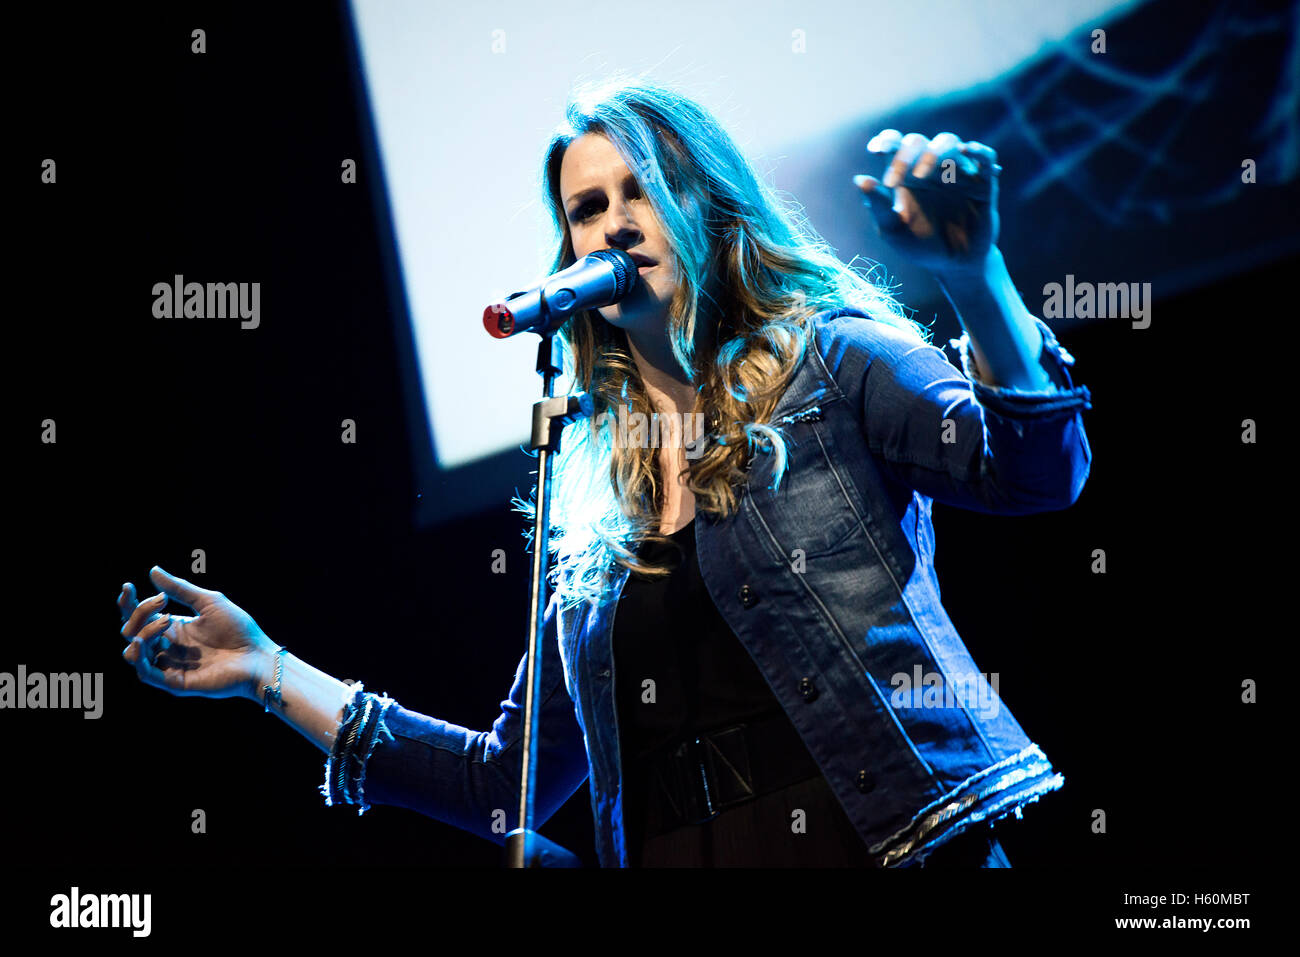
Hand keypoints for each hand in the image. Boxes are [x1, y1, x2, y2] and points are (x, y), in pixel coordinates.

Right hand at [118, 566, 270, 698]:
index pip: (139, 617)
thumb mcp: (208, 602)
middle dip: (139, 612)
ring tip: (167, 620)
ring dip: (142, 632)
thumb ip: (180, 589)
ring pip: (134, 652)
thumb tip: (153, 570)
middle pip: (132, 631)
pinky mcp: (174, 681)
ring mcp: (169, 664)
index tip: (129, 586)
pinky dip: (139, 657)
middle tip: (163, 602)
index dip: (129, 603)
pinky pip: (145, 673)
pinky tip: (143, 641)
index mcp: (174, 627)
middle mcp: (167, 646)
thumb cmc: (239, 629)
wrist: (257, 655)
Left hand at [854, 130, 1000, 277]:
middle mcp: (932, 168)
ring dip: (934, 152)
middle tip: (896, 180)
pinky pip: (985, 158)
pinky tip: (967, 151)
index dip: (887, 140)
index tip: (876, 149)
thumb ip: (878, 206)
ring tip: (922, 175)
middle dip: (906, 155)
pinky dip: (977, 151)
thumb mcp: (893, 230)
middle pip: (919, 141)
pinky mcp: (983, 184)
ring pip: (949, 142)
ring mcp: (957, 173)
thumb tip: (859, 179)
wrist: (953, 266)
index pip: (897, 145)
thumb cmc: (920, 246)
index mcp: (907, 175)